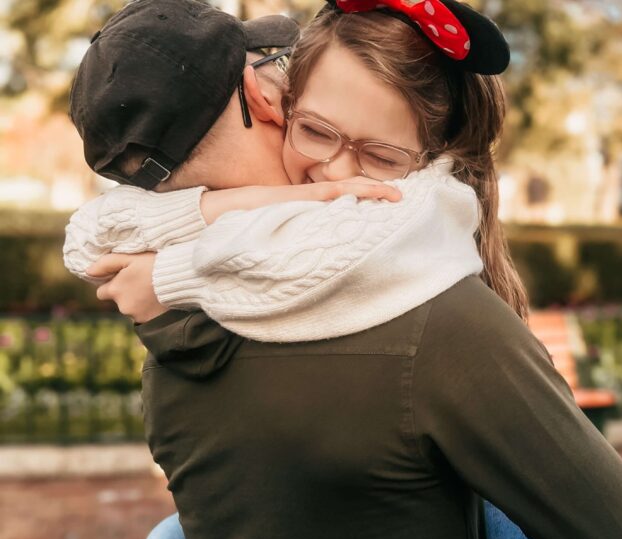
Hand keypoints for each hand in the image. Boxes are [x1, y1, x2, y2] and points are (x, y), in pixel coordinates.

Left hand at [87, 253, 167, 322]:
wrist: (180, 280)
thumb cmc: (155, 265)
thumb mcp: (130, 258)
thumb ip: (107, 263)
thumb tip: (88, 272)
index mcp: (114, 289)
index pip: (102, 292)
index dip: (112, 285)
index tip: (125, 279)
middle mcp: (122, 305)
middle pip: (118, 301)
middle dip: (126, 294)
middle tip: (142, 283)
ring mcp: (136, 315)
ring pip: (132, 309)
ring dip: (139, 302)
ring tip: (153, 291)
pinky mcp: (150, 322)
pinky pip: (145, 316)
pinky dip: (149, 309)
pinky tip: (159, 299)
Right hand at [200, 178, 401, 223]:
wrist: (204, 216)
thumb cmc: (234, 225)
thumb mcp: (270, 231)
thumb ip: (291, 232)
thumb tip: (312, 249)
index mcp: (299, 204)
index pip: (338, 197)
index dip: (363, 195)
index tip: (389, 199)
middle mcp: (299, 197)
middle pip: (344, 191)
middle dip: (372, 192)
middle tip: (401, 195)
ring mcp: (292, 197)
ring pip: (336, 191)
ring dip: (363, 191)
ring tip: (391, 193)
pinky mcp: (282, 200)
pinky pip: (315, 196)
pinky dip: (337, 194)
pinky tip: (356, 193)